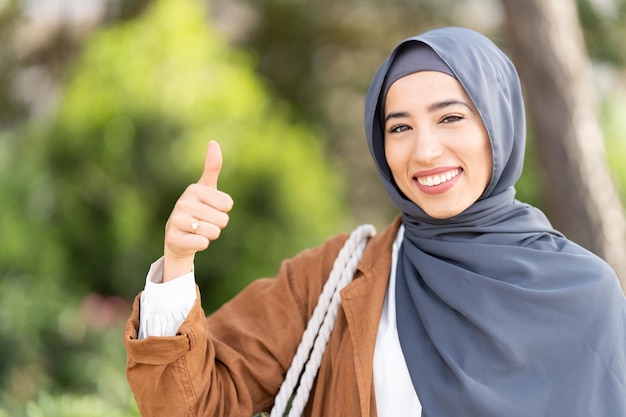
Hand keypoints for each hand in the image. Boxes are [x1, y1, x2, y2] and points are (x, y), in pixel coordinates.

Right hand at [162, 141, 233, 281]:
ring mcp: (177, 220)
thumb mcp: (207, 189)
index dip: (223, 211)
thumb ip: (212, 167)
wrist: (178, 238)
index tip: (210, 209)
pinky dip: (202, 244)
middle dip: (217, 225)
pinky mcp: (173, 238)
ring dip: (209, 235)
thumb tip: (213, 142)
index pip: (228, 204)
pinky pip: (203, 243)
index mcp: (194, 189)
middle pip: (222, 220)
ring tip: (197, 231)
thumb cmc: (198, 210)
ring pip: (214, 232)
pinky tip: (191, 240)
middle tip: (204, 222)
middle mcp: (183, 203)